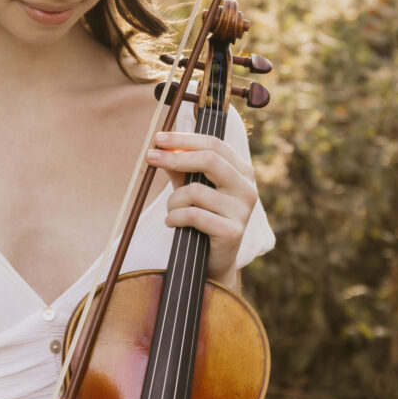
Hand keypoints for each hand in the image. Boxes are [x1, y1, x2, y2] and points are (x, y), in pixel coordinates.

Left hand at [146, 129, 258, 284]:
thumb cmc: (203, 218)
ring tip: (171, 211)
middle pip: (209, 159)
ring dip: (173, 201)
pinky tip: (173, 223)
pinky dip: (175, 217)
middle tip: (150, 157)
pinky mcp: (232, 231)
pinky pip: (193, 215)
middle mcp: (246, 188)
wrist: (214, 260)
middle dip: (175, 157)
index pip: (214, 144)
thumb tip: (162, 146)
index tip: (159, 138)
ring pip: (195, 191)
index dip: (185, 139)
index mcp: (241, 171)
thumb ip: (181, 167)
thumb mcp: (192, 187)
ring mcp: (242, 210)